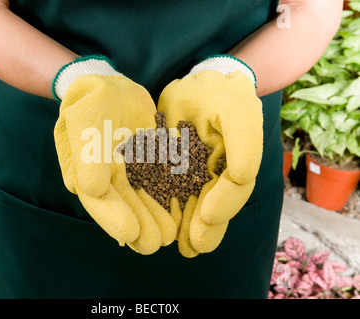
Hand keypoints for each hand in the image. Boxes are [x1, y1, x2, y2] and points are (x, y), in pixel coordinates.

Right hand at [52, 55, 176, 254]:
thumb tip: (91, 189)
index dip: (114, 219)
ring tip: (170, 235)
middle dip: (140, 225)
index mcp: (87, 175)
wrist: (109, 85)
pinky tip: (181, 207)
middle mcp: (108, 179)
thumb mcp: (83, 124)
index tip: (131, 235)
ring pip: (144, 198)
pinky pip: (159, 180)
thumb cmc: (91, 104)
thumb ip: (86, 157)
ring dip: (155, 216)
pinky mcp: (149, 161)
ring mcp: (130, 171)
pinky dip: (168, 194)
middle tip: (156, 244)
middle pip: (124, 206)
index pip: (100, 202)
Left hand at [158, 55, 262, 256]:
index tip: (208, 217)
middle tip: (194, 247)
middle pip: (215, 205)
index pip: (234, 189)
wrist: (198, 85)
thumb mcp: (237, 112)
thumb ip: (244, 143)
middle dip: (206, 228)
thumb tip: (240, 177)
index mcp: (235, 163)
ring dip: (189, 227)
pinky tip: (165, 226)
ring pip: (195, 205)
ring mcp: (196, 174)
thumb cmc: (220, 96)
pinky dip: (170, 211)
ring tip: (183, 247)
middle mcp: (218, 173)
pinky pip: (171, 193)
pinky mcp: (174, 170)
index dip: (223, 205)